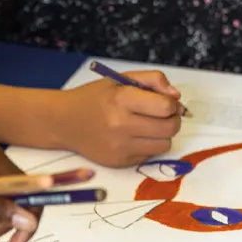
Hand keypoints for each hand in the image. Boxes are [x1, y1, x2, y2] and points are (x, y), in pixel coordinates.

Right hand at [61, 72, 182, 166]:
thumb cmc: (95, 98)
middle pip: (170, 128)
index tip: (164, 103)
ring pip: (164, 145)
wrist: (64, 122)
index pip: (166, 107)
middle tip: (163, 116)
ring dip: (163, 135)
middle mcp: (121, 125)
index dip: (171, 104)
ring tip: (149, 127)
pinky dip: (148, 146)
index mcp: (122, 99)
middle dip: (173, 120)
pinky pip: (149, 155)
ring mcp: (121, 147)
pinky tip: (135, 137)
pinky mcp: (120, 162)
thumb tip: (176, 97)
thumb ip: (152, 80)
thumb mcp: (120, 79)